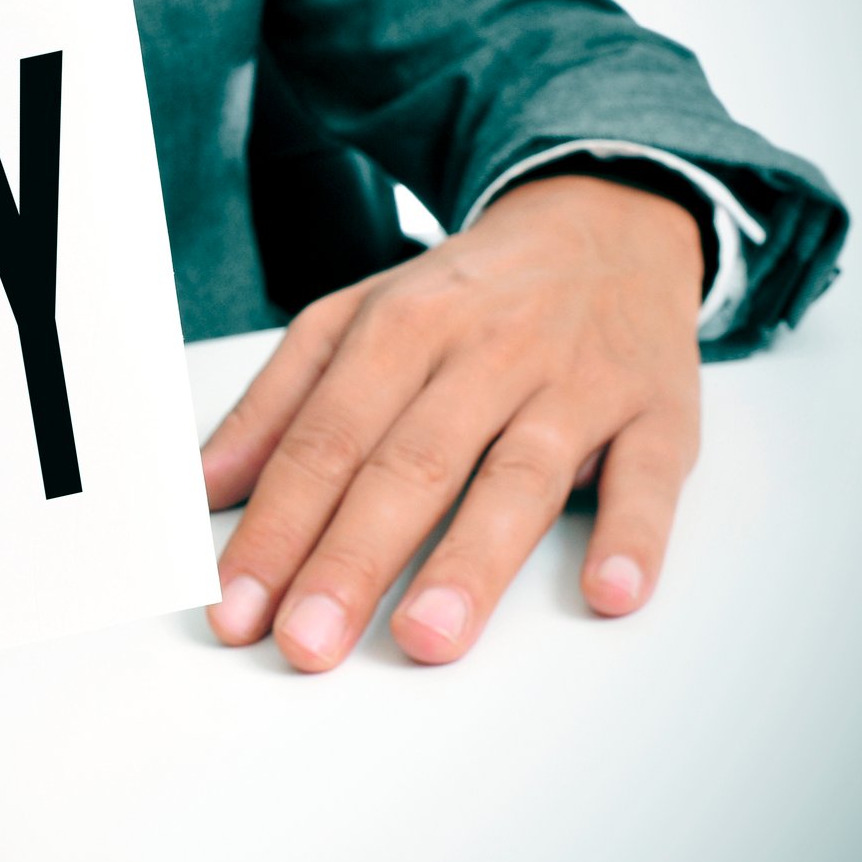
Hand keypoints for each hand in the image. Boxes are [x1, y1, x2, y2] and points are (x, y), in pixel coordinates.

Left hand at [200, 174, 705, 668]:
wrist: (605, 219)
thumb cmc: (465, 294)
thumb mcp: (354, 320)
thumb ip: (277, 404)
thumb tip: (203, 487)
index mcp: (397, 328)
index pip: (323, 441)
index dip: (275, 528)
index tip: (236, 609)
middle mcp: (483, 352)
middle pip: (407, 464)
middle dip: (350, 560)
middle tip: (306, 642)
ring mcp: (575, 382)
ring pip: (517, 475)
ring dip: (471, 561)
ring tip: (426, 637)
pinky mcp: (659, 410)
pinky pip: (649, 475)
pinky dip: (633, 534)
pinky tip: (608, 592)